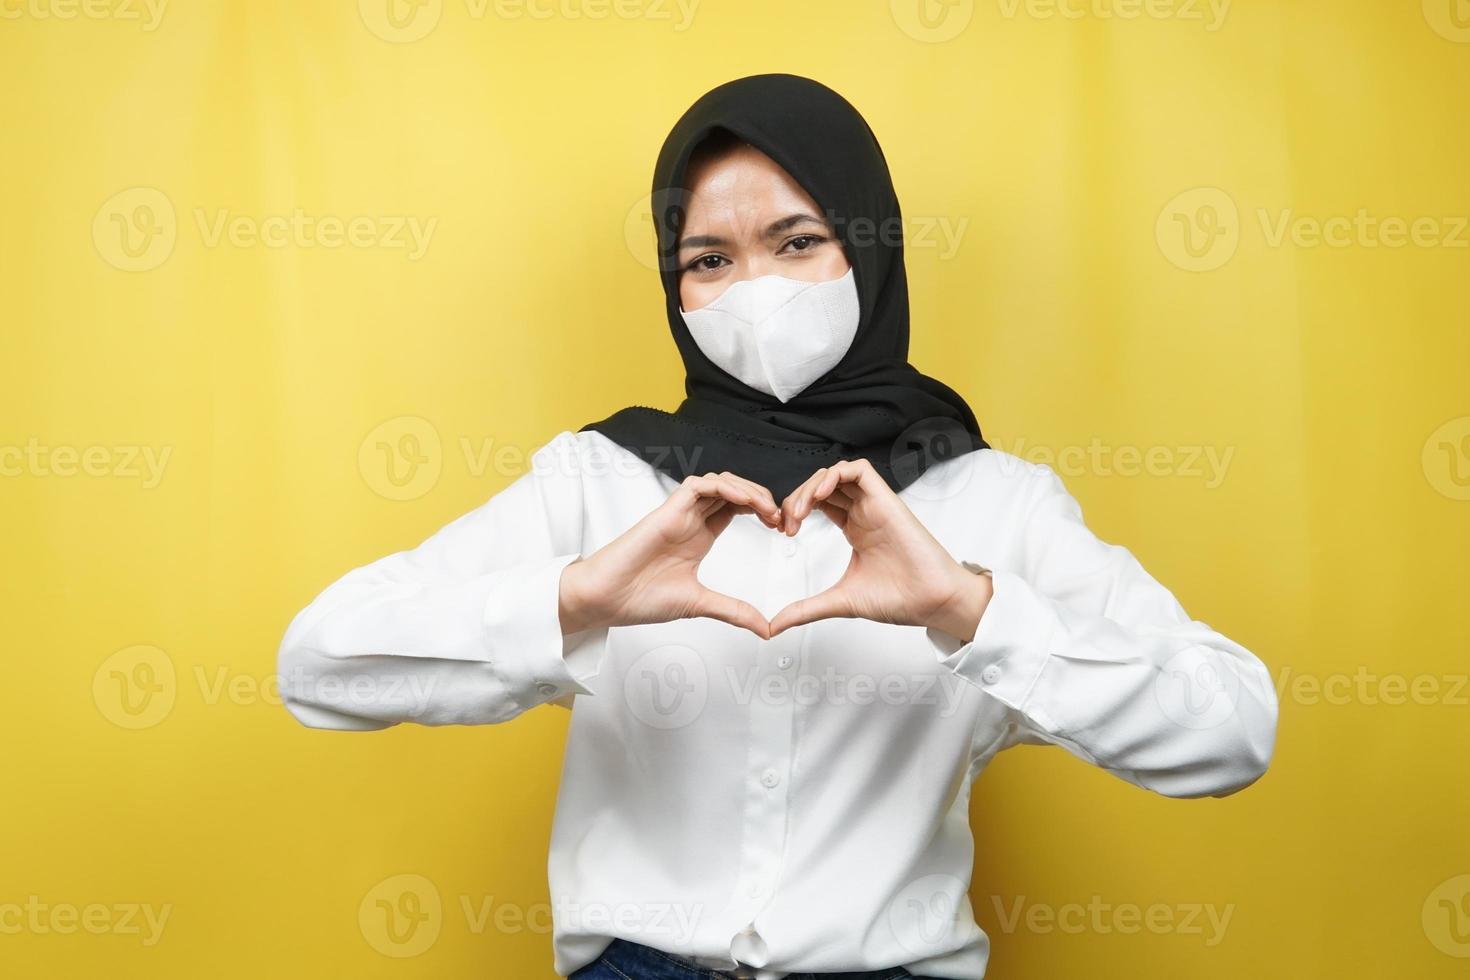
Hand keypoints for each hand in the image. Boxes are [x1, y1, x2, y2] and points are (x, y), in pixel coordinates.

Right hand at [558, 471, 780, 638]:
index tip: (783, 528)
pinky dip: (723, 486)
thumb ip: (734, 612)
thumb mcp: (701, 605)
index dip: (763, 511)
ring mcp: (679, 513)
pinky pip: (698, 485)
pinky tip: (743, 500)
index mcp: (700, 537)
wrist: (607, 599)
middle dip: (762, 498)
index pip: (737, 508)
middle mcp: (691, 520)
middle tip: (781, 518)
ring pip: (719, 482)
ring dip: (747, 489)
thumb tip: (766, 629)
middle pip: (733, 491)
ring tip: (767, 509)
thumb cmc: (641, 598)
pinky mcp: (667, 510)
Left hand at [770, 459, 991, 640]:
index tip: (784, 532)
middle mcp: (864, 514)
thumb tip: (775, 625)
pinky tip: (820, 494)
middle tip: (786, 523)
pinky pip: (860, 470)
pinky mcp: (886, 499)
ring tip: (799, 511)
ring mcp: (875, 505)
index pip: (819, 503)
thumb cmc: (900, 598)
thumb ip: (805, 609)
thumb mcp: (839, 601)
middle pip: (823, 486)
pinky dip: (836, 474)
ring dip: (811, 486)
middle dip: (797, 498)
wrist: (931, 601)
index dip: (795, 510)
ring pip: (836, 474)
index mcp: (855, 530)